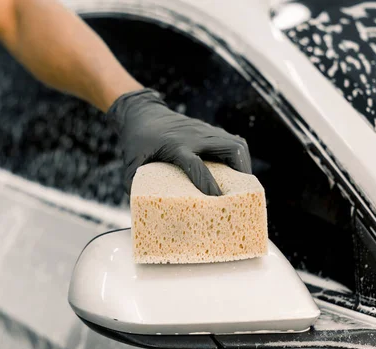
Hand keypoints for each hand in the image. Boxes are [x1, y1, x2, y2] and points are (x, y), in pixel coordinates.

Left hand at [106, 88, 251, 195]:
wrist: (142, 113)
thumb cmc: (137, 141)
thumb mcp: (131, 163)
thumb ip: (134, 184)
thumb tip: (144, 208)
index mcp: (175, 145)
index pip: (196, 165)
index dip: (207, 184)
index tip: (215, 200)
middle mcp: (195, 137)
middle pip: (230, 148)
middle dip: (240, 172)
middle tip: (242, 193)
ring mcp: (205, 131)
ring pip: (237, 144)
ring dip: (244, 165)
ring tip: (244, 186)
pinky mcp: (210, 131)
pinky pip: (233, 142)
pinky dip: (239, 158)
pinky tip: (237, 173)